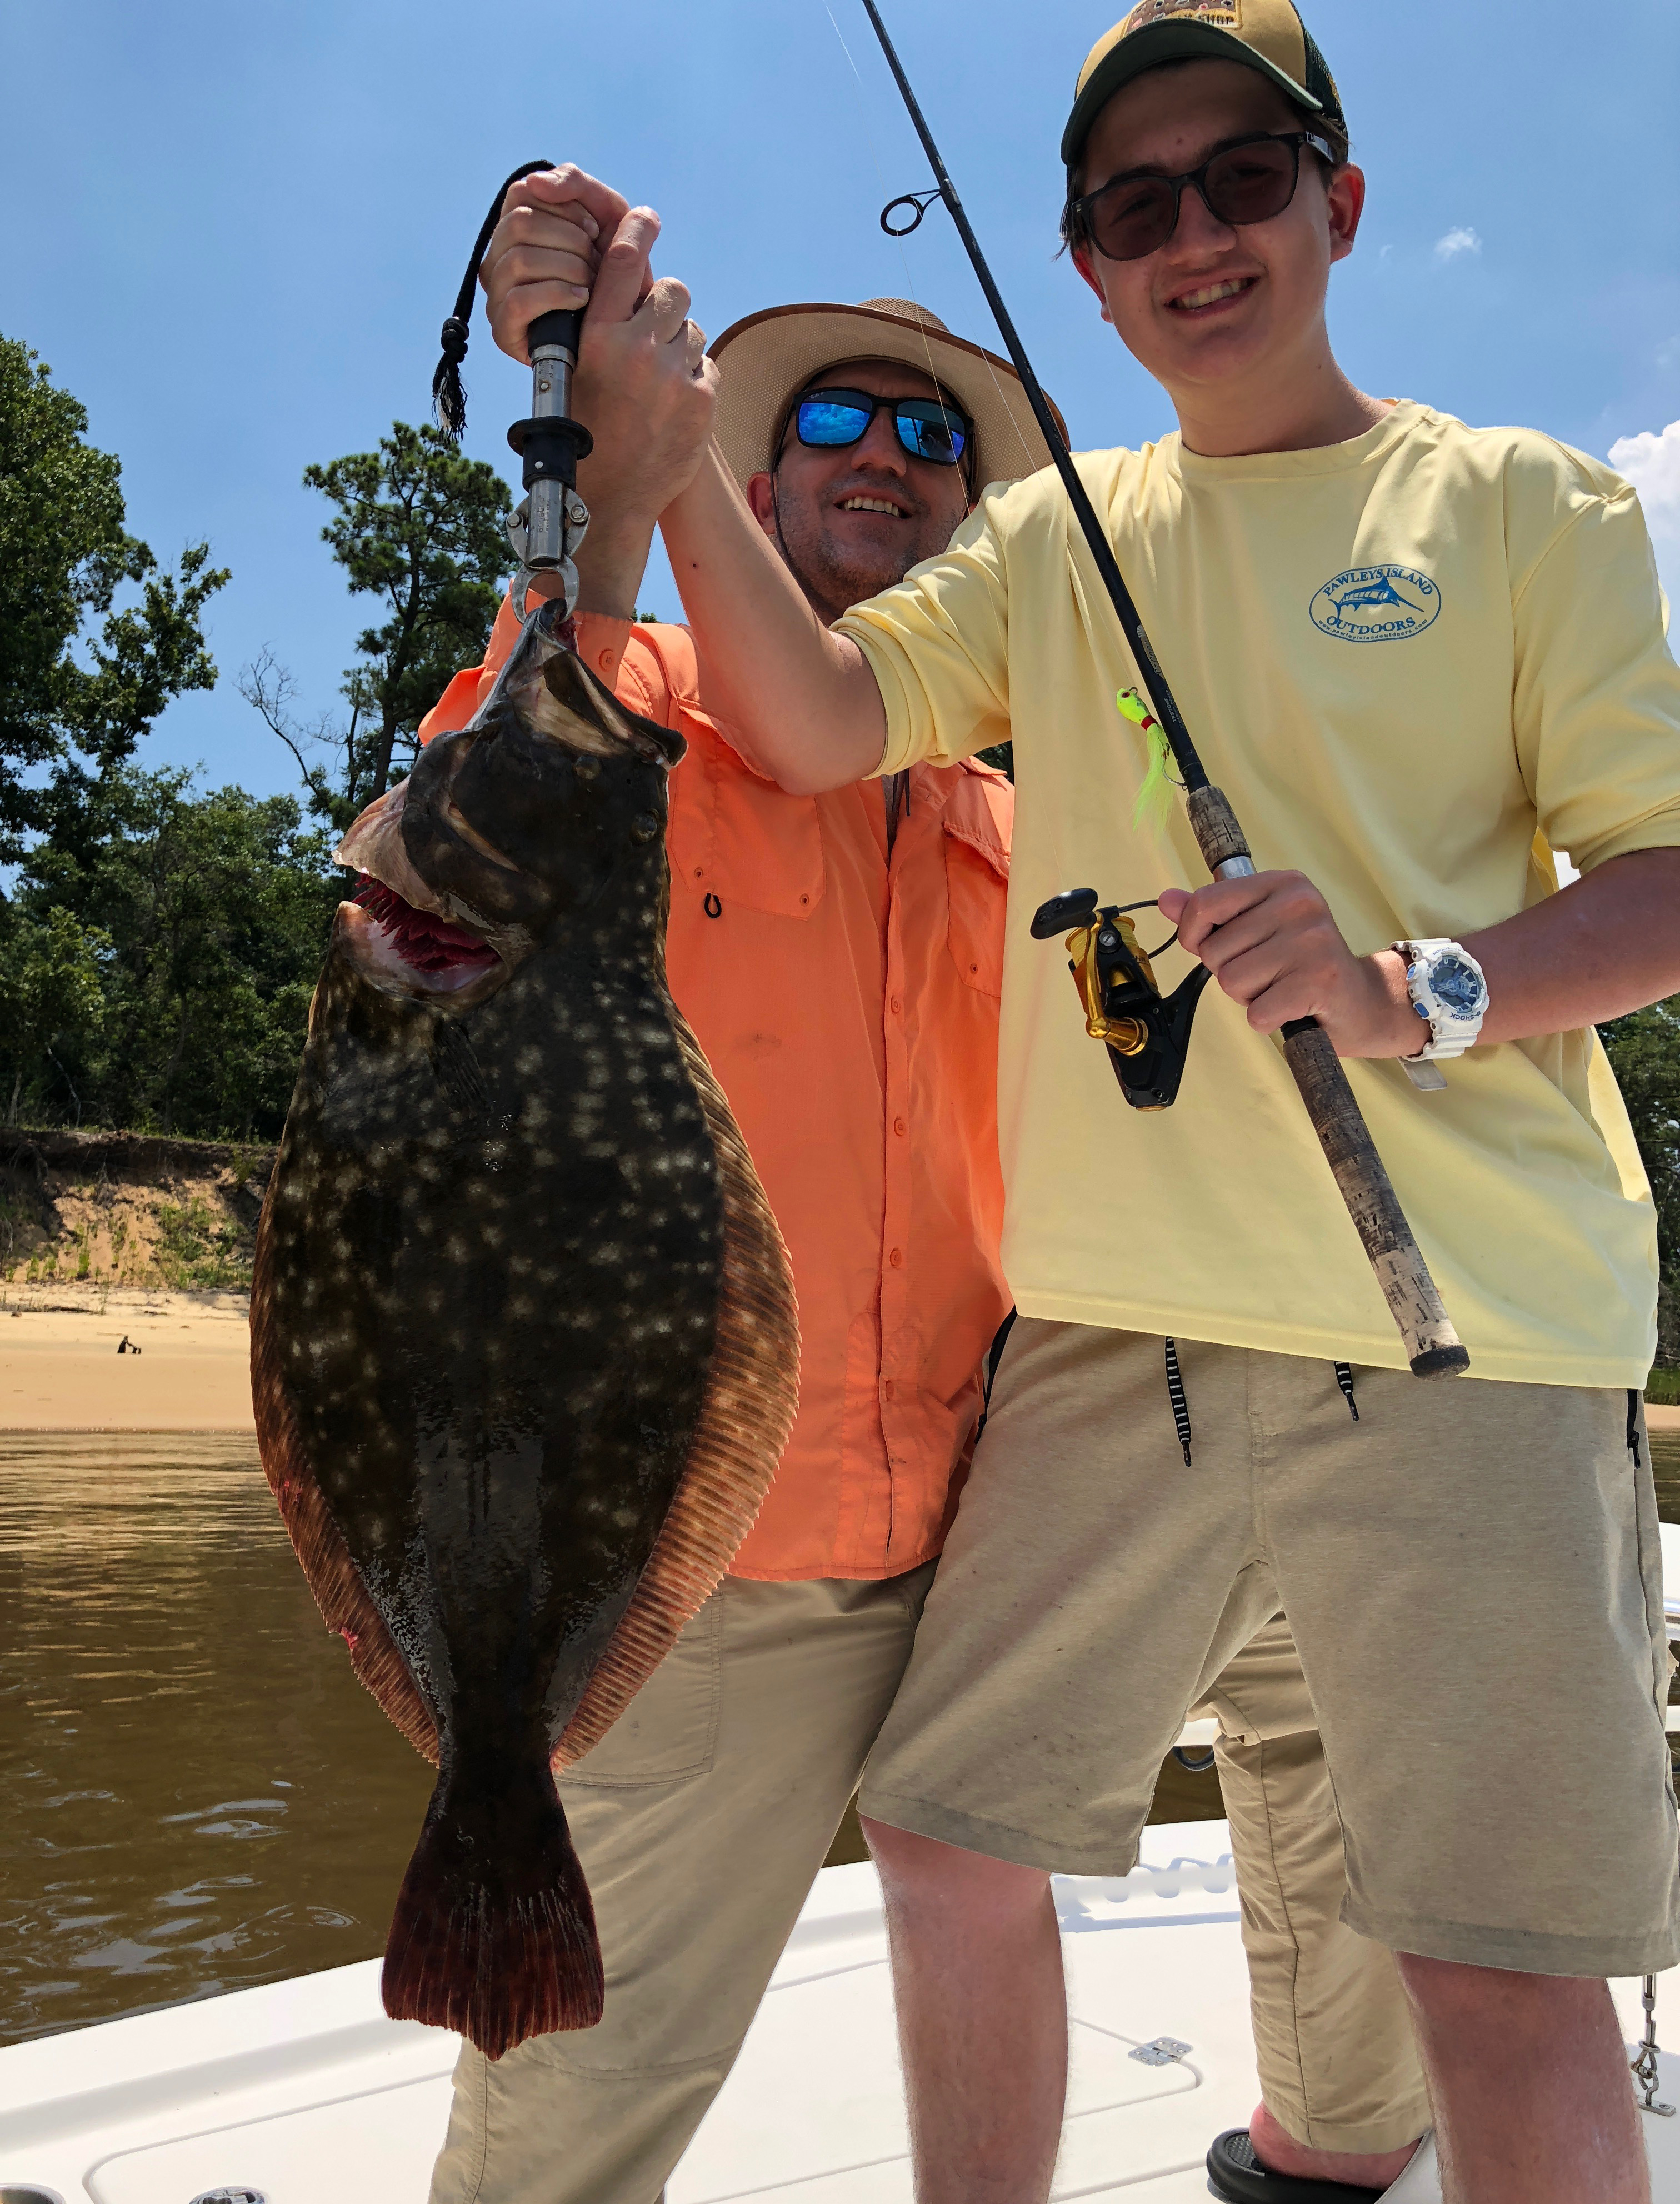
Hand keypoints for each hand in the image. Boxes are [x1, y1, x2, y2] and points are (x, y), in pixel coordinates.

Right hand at [481, 166, 630, 363]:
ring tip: (591, 285)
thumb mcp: (606, 216)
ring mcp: (496, 295)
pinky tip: (581, 300)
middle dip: (570, 240)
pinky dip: (557, 295)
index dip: (564, 207)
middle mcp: (498, 259)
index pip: (522, 194)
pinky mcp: (504, 330)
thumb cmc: (615, 272)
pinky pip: (519, 300)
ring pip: (519, 259)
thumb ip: (577, 185)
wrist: (628, 333)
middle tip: (596, 263)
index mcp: (515, 230)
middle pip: (520, 224)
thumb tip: (535, 181)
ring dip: (568, 268)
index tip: (593, 230)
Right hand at [568, 209, 716, 532]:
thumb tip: (627, 285)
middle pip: (671, 291)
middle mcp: (635, 348)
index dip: (637, 231)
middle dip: (665, 306)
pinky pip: (706, 364)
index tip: (645, 218)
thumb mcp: (576, 370)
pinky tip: (672, 404)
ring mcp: (672, 374)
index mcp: (596, 336)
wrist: (610, 496)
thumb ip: (602, 327)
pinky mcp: (701, 399)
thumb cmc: (586, 429)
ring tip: (658, 381)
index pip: (623, 260)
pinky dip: (693, 379)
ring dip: (679, 347)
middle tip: (653, 333)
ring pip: (691, 329)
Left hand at [1158, 872, 1422, 1058]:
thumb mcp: (1258, 928)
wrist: (1363, 1000)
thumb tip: (1166, 899)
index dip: (1193, 934)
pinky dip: (1267, 1018)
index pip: (1205, 903)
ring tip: (1280, 987)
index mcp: (1283, 883)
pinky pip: (1256, 1012)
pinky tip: (1291, 1007)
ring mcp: (1312, 942)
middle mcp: (1300, 905)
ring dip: (1248, 996)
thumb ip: (1212, 913)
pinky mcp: (1319, 981)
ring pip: (1232, 982)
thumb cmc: (1303, 964)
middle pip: (1215, 950)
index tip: (1210, 945)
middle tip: (1267, 973)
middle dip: (1229, 972)